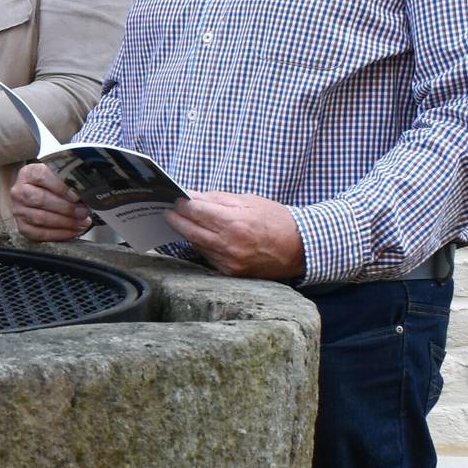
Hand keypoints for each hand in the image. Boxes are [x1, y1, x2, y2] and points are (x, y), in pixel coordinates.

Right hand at [10, 163, 90, 241]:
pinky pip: (40, 234)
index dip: (61, 187)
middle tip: (83, 212)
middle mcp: (19, 191)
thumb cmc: (52, 184)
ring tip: (82, 222)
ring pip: (40, 218)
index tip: (77, 195)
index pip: (42, 177)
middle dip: (66, 208)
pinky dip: (59, 234)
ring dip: (65, 222)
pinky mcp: (22, 227)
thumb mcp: (59, 175)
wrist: (38, 194)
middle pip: (40, 200)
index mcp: (28, 173)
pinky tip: (73, 231)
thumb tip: (87, 192)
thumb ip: (70, 180)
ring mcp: (19, 210)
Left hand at [167, 192, 306, 280]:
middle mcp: (230, 245)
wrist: (301, 248)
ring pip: (197, 244)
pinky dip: (201, 245)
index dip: (182, 204)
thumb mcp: (250, 201)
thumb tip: (193, 195)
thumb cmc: (277, 220)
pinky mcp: (231, 272)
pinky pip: (208, 256)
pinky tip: (197, 236)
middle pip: (190, 230)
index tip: (173, 198)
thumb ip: (218, 199)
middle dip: (176, 218)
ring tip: (178, 221)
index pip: (197, 212)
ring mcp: (230, 261)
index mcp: (236, 223)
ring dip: (186, 232)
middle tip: (167, 210)